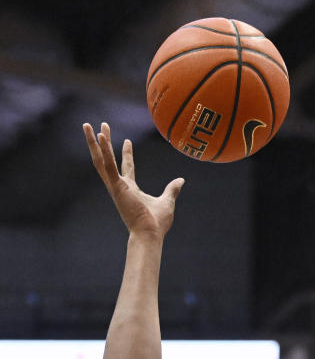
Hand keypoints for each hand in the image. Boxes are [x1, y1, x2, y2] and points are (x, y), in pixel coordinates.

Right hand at [83, 121, 183, 237]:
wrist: (150, 233)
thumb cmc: (157, 223)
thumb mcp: (167, 201)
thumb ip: (172, 189)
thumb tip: (181, 180)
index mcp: (131, 189)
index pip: (127, 168)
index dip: (127, 154)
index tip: (127, 140)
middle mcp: (120, 186)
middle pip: (108, 159)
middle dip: (104, 143)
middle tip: (101, 126)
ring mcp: (116, 186)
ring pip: (101, 159)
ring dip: (93, 142)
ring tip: (88, 125)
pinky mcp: (116, 186)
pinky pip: (107, 165)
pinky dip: (103, 150)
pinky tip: (99, 136)